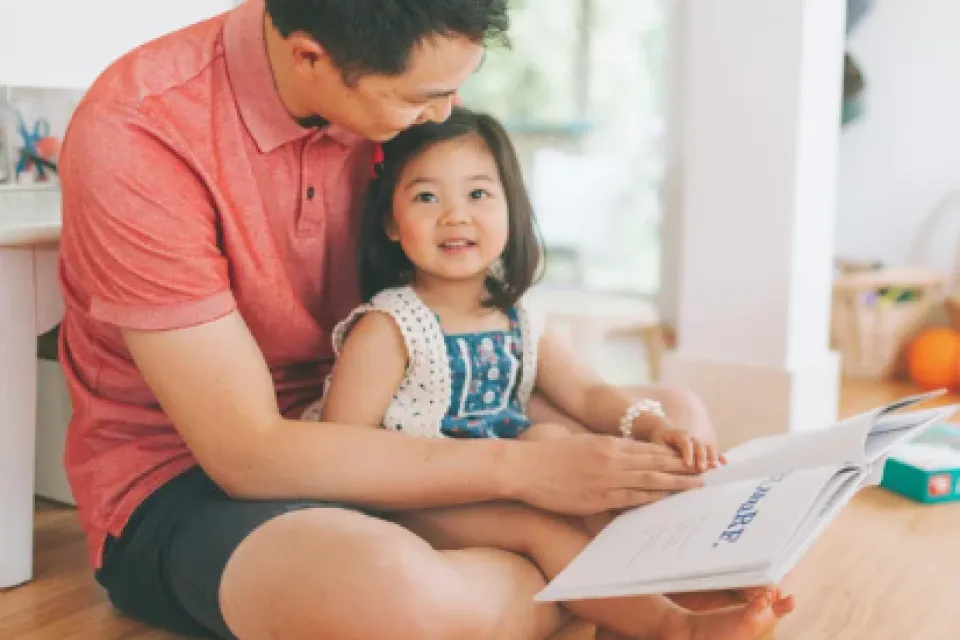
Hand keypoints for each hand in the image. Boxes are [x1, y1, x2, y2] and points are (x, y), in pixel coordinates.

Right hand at [504, 433, 703, 515]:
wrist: (525, 467)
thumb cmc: (549, 456)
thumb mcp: (582, 444)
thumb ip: (604, 451)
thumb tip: (621, 460)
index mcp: (609, 444)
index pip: (649, 449)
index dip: (673, 454)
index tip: (691, 457)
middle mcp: (613, 458)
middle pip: (656, 462)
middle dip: (683, 466)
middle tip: (707, 470)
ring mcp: (607, 478)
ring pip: (650, 480)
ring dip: (676, 483)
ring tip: (697, 485)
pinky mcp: (599, 497)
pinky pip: (632, 498)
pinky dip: (653, 498)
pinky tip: (667, 500)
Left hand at [649, 425, 724, 472]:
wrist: (665, 426)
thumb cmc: (660, 437)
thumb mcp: (658, 441)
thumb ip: (662, 451)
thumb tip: (664, 463)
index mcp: (680, 434)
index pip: (685, 443)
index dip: (687, 454)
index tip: (688, 465)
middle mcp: (692, 436)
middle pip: (699, 446)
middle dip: (701, 458)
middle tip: (702, 469)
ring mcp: (701, 439)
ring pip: (708, 448)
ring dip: (711, 458)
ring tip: (713, 467)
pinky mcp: (706, 444)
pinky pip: (713, 450)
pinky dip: (718, 456)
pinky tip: (724, 462)